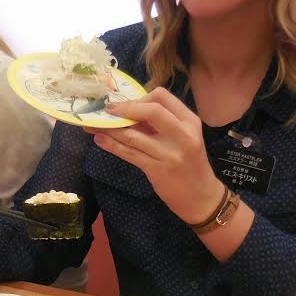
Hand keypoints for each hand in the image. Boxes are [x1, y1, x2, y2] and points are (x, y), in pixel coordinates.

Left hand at [89, 88, 224, 223]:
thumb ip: (161, 124)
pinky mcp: (157, 170)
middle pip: (151, 110)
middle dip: (124, 108)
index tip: (125, 104)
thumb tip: (128, 110)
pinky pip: (130, 154)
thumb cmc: (190, 164)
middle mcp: (183, 135)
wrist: (201, 197)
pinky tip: (100, 140)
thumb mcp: (184, 138)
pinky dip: (112, 145)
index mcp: (190, 121)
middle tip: (107, 110)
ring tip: (94, 126)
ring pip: (134, 135)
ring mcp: (170, 153)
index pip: (162, 97)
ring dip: (110, 129)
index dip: (139, 98)